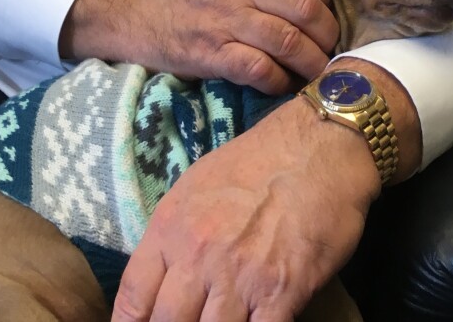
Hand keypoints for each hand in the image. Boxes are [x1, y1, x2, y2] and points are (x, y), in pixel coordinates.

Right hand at [59, 0, 338, 93]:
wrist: (131, 7)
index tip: (328, 17)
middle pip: (305, 9)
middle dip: (328, 35)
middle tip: (331, 50)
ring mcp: (226, 20)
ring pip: (288, 41)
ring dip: (311, 62)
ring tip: (318, 73)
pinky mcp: (211, 53)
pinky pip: (260, 69)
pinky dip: (279, 81)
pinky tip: (282, 84)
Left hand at [111, 97, 381, 321]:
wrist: (319, 148)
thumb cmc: (257, 161)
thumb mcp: (195, 186)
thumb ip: (174, 233)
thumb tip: (164, 274)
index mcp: (170, 229)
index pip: (132, 299)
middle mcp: (198, 257)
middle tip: (191, 319)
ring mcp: (240, 278)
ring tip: (224, 320)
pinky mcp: (283, 292)